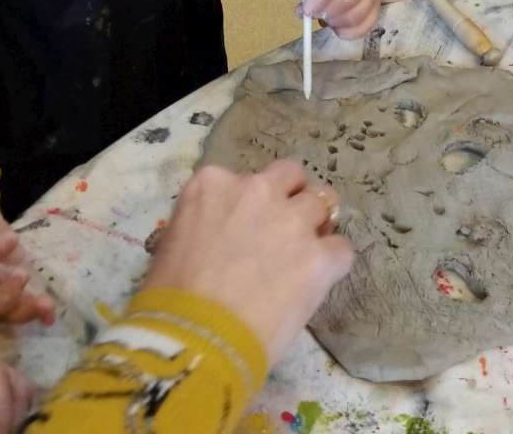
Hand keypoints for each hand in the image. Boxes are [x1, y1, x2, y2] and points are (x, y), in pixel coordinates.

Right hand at [142, 160, 353, 363]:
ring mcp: (292, 221)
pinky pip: (342, 249)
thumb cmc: (170, 298)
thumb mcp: (174, 244)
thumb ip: (205, 225)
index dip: (252, 204)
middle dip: (292, 197)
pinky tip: (318, 283)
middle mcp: (255, 190)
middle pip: (291, 176)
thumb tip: (220, 239)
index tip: (247, 227)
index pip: (246, 179)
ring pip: (324, 204)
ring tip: (306, 255)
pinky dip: (333, 263)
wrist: (196, 336)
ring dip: (317, 226)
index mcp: (213, 185)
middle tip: (285, 230)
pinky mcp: (319, 256)